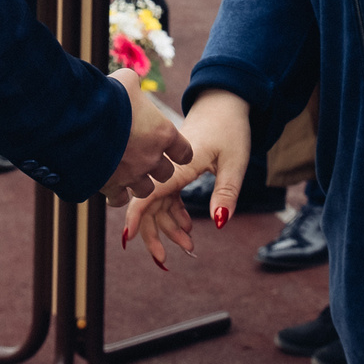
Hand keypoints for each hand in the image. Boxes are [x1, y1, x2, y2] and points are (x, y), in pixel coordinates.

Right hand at [100, 68, 195, 202]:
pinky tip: (110, 185)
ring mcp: (132, 175)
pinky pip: (120, 199)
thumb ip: (133, 86)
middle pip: (166, 173)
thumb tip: (130, 82)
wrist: (80, 118)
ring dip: (139, 183)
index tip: (173, 151)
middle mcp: (152, 158)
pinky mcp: (111, 186)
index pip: (184, 151)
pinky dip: (116, 194)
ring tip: (127, 173)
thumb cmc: (107, 95)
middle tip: (144, 158)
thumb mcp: (126, 81)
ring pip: (146, 189)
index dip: (178, 151)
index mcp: (162, 133)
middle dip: (157, 167)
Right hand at [124, 90, 251, 265]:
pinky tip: (187, 225)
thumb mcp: (235, 161)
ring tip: (190, 247)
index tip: (128, 239)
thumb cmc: (230, 128)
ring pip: (158, 204)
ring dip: (169, 227)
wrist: (223, 102)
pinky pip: (166, 197)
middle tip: (168, 260)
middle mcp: (167, 169)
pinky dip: (174, 215)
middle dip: (155, 235)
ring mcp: (169, 170)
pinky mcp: (174, 170)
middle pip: (150, 205)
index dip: (136, 217)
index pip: (150, 195)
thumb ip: (227, 192)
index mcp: (178, 165)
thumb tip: (220, 223)